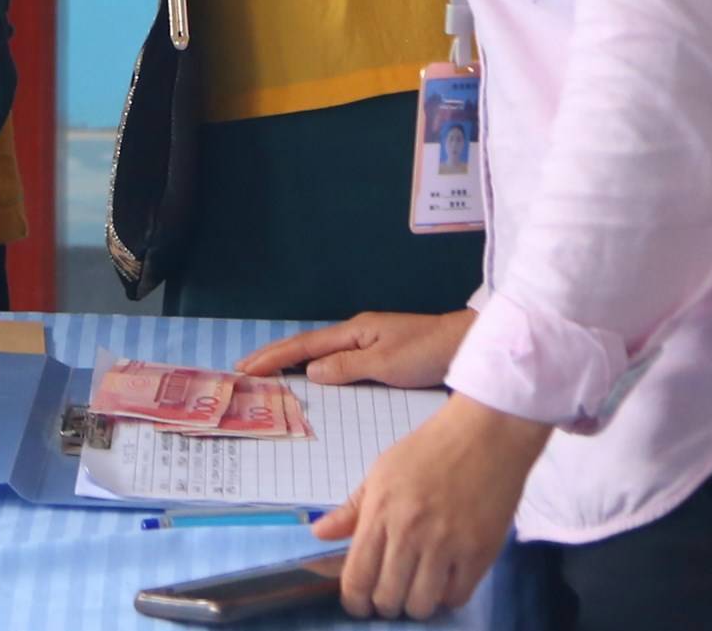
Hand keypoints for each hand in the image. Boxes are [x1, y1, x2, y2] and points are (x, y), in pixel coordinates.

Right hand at [239, 309, 473, 389]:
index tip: (247, 367)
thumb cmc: (428, 352)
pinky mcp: (381, 356)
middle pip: (307, 346)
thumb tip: (311, 373)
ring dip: (293, 362)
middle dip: (275, 356)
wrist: (466, 346)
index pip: (305, 346)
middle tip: (245, 369)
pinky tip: (312, 379)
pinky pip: (338, 362)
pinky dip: (317, 368)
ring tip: (268, 373)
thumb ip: (347, 368)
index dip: (275, 357)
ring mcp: (368, 344)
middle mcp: (356, 335)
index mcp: (354, 332)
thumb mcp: (387, 364)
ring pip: (321, 354)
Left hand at [315, 392, 549, 619]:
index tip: (358, 604)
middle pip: (388, 598)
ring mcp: (447, 545)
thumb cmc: (427, 450)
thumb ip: (351, 509)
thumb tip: (318, 534)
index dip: (354, 601)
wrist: (484, 436)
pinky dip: (447, 597)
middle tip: (390, 594)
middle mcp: (410, 533)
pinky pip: (457, 597)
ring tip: (417, 588)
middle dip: (384, 605)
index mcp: (380, 512)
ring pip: (422, 605)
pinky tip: (444, 580)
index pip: (357, 577)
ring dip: (416, 604)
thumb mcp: (381, 472)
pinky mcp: (479, 553)